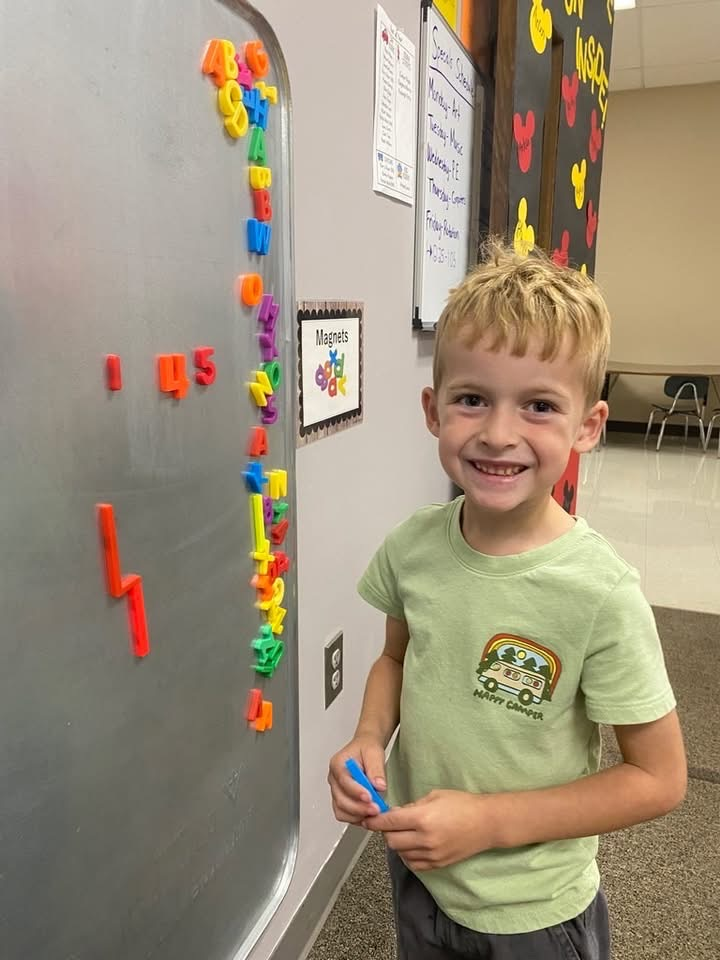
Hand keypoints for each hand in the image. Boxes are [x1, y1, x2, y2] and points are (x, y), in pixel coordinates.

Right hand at [328, 735, 387, 824]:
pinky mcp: (341, 800)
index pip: (344, 781)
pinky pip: (344, 814)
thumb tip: (379, 786)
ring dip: (357, 815)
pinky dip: (356, 818)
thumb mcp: (374, 752)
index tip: (369, 797)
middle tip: (376, 809)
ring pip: (341, 810)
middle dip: (359, 808)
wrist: (365, 749)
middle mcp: (334, 779)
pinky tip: (368, 815)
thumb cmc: (366, 749)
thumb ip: (376, 769)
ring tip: (373, 814)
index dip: (356, 791)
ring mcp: (336, 791)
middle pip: (340, 799)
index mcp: (338, 764)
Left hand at [365, 790, 495, 870]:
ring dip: (397, 843)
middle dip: (386, 831)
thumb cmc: (462, 804)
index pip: (389, 822)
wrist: (486, 823)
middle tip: (389, 823)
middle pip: (391, 840)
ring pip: (400, 853)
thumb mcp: (435, 796)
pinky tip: (413, 844)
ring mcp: (431, 854)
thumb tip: (395, 813)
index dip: (375, 821)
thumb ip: (412, 806)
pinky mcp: (437, 864)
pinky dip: (408, 854)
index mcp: (423, 818)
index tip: (367, 819)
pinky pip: (413, 863)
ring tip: (404, 832)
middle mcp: (425, 839)